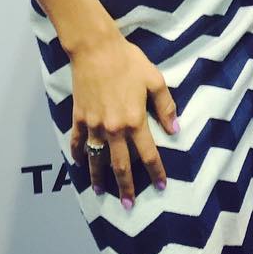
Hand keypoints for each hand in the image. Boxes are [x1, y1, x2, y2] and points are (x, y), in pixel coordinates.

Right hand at [69, 32, 179, 208]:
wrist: (95, 49)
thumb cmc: (128, 61)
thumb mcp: (155, 80)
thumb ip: (165, 107)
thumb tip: (175, 129)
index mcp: (135, 121)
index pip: (148, 155)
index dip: (156, 173)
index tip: (161, 186)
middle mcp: (114, 129)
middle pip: (121, 165)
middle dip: (126, 187)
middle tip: (129, 204)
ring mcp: (93, 125)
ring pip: (97, 159)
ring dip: (99, 178)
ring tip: (102, 193)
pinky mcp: (79, 117)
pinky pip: (77, 142)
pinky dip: (78, 155)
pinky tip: (80, 164)